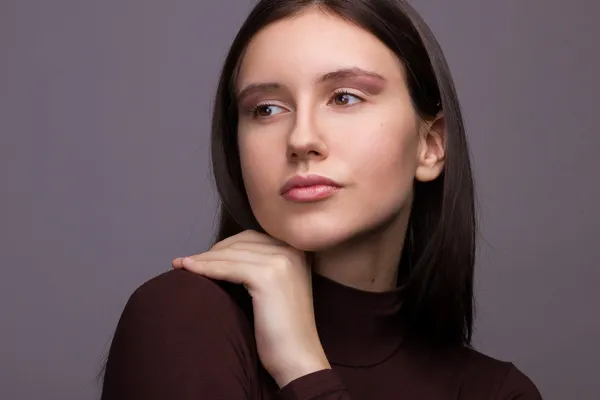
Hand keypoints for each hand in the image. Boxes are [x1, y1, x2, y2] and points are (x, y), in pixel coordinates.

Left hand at [172, 230, 330, 386]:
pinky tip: (188, 270)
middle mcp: (292, 250)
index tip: (201, 256)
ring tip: (181, 265)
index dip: (224, 246)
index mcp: (297, 251)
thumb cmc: (283, 332)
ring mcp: (282, 261)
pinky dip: (205, 268)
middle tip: (187, 261)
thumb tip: (224, 255)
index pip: (252, 238)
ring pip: (232, 254)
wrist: (298, 359)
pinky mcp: (268, 276)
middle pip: (241, 242)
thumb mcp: (276, 290)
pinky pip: (228, 267)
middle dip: (211, 251)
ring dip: (203, 258)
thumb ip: (262, 268)